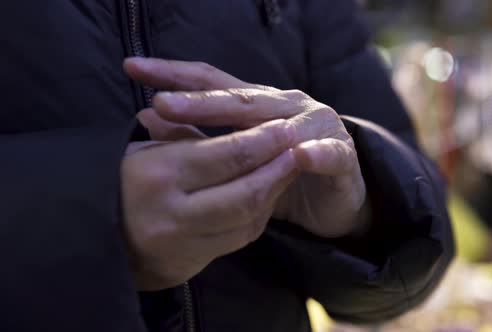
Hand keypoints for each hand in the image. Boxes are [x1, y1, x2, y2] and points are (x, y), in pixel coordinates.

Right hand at [121, 119, 297, 290]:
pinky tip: (264, 196)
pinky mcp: (187, 265)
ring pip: (247, 219)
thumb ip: (187, 137)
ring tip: (286, 170)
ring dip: (272, 193)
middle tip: (296, 149)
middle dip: (277, 169)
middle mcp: (171, 213)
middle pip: (245, 192)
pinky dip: (256, 215)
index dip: (264, 142)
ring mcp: (181, 244)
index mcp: (158, 174)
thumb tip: (232, 108)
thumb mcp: (146, 151)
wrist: (89, 236)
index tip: (286, 128)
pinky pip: (237, 239)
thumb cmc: (117, 182)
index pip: (227, 156)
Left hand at [124, 58, 370, 237]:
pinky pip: (330, 154)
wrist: (337, 196)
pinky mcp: (342, 156)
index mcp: (259, 104)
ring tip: (224, 128)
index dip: (175, 75)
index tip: (132, 68)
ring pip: (283, 123)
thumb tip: (146, 116)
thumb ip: (196, 136)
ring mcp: (317, 127)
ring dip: (254, 125)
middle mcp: (286, 107)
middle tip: (162, 102)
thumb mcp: (236, 157)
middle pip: (241, 100)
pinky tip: (299, 155)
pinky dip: (316, 154)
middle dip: (201, 101)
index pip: (213, 84)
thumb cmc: (282, 173)